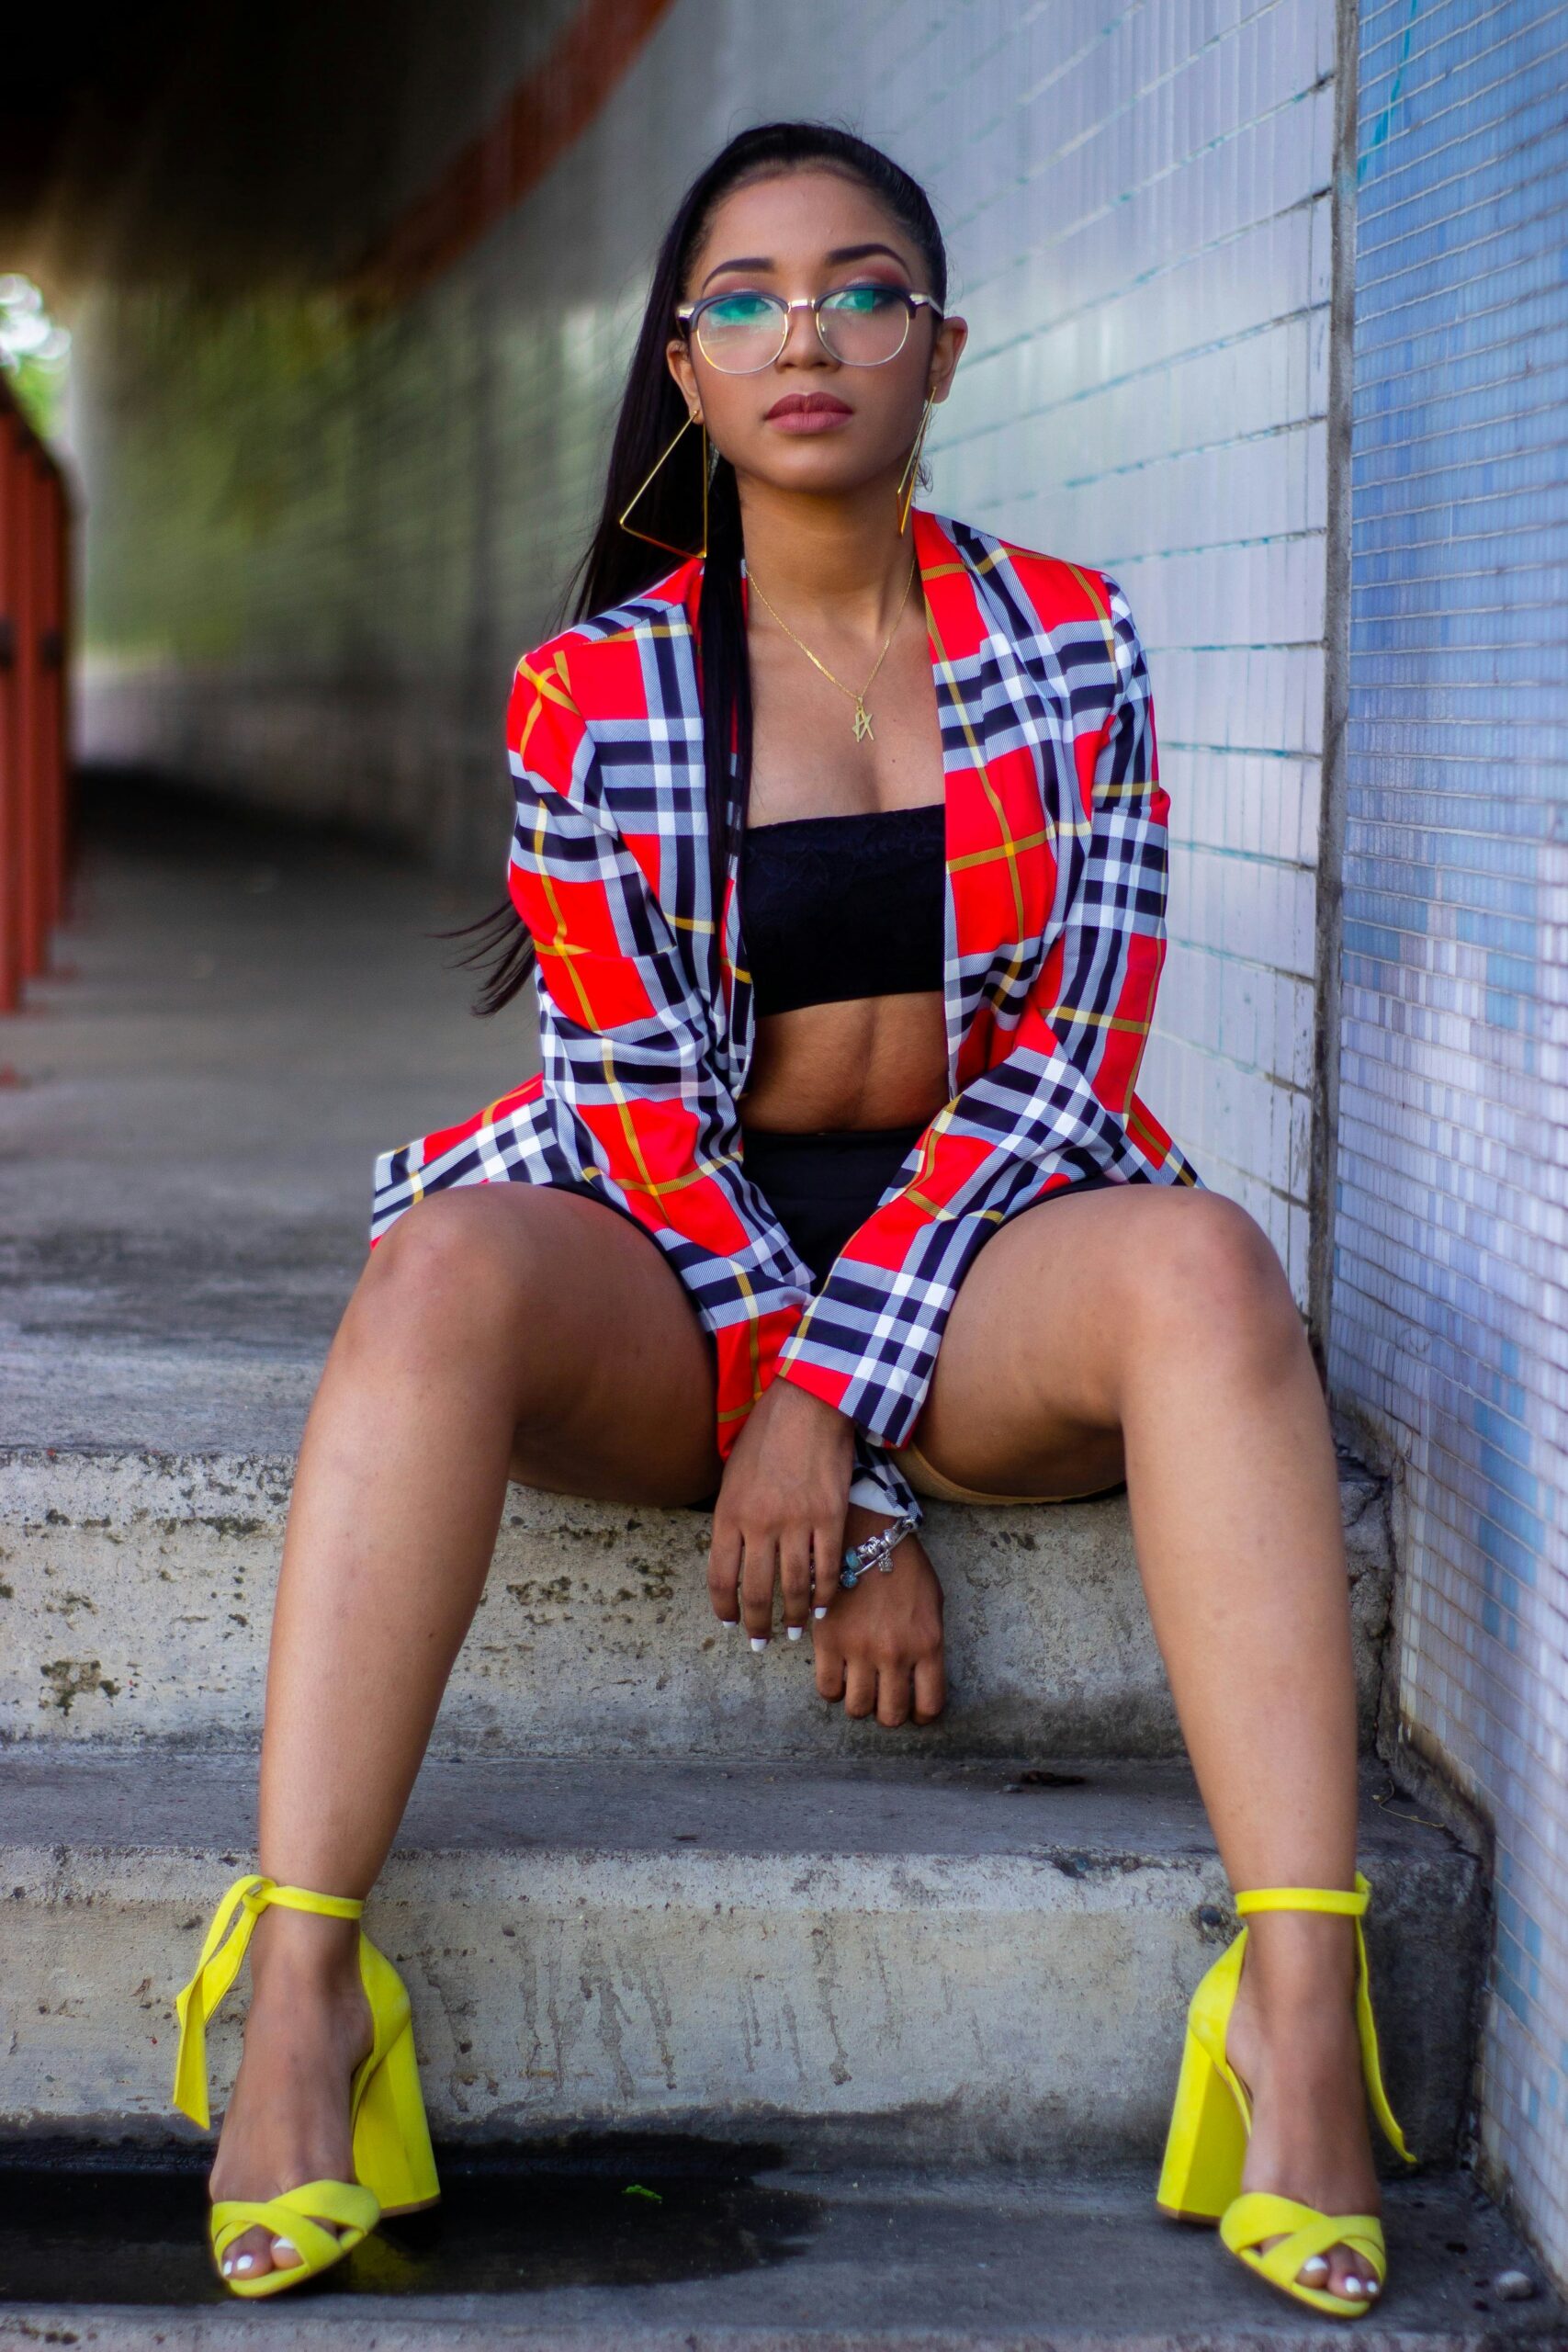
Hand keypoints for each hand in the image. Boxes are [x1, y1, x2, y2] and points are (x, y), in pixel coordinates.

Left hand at [708, 1377, 852, 1643]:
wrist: (808, 1404)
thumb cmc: (765, 1435)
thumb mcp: (732, 1476)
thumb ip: (731, 1517)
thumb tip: (733, 1554)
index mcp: (729, 1514)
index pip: (720, 1577)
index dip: (725, 1607)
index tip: (730, 1623)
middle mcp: (759, 1525)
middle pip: (757, 1591)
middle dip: (758, 1624)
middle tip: (761, 1642)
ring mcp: (797, 1523)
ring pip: (793, 1587)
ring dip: (792, 1616)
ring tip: (792, 1631)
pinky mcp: (830, 1518)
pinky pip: (827, 1569)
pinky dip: (824, 1594)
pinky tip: (822, 1607)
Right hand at [813, 1511, 945, 1727]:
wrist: (865, 1533)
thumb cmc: (903, 1566)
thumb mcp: (932, 1603)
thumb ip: (928, 1643)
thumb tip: (918, 1677)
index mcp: (928, 1644)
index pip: (929, 1705)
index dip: (921, 1716)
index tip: (914, 1712)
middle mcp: (895, 1653)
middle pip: (890, 1714)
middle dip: (888, 1713)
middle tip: (883, 1700)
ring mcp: (860, 1649)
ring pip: (857, 1708)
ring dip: (860, 1703)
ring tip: (859, 1687)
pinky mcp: (829, 1641)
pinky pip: (828, 1689)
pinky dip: (833, 1690)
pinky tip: (838, 1676)